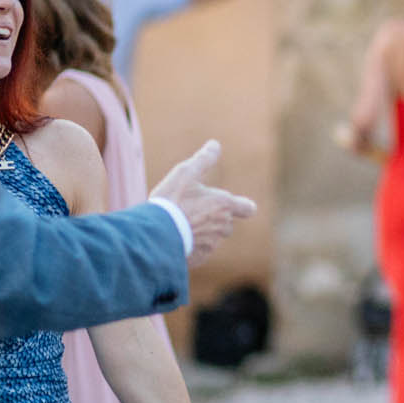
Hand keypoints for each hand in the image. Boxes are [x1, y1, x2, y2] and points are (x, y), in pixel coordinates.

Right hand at [152, 140, 257, 261]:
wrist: (156, 233)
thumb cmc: (172, 200)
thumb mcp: (186, 173)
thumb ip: (203, 159)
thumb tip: (215, 144)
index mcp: (224, 205)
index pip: (247, 208)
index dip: (243, 207)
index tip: (238, 206)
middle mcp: (223, 226)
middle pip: (226, 223)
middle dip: (214, 218)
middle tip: (191, 211)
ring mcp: (212, 244)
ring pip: (213, 237)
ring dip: (202, 232)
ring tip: (180, 225)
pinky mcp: (200, 258)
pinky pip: (200, 251)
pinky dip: (192, 246)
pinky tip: (176, 239)